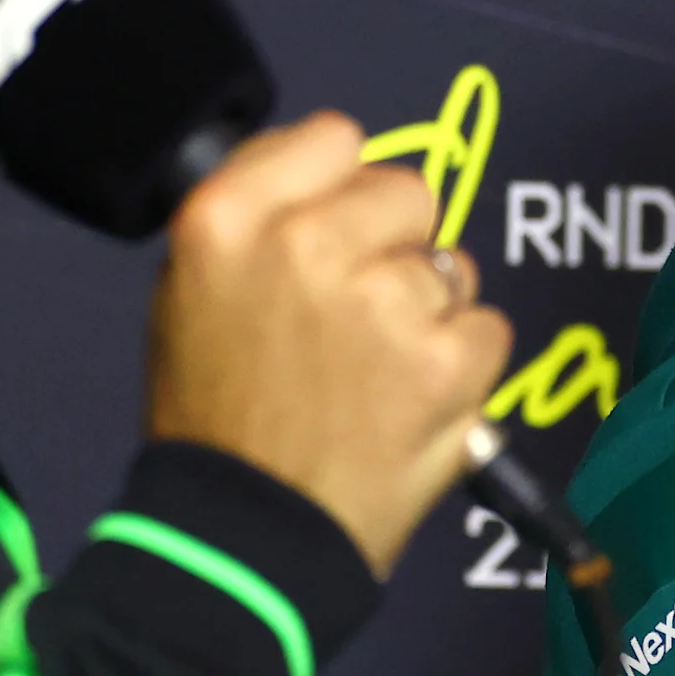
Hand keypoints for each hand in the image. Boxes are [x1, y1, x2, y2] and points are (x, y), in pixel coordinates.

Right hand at [145, 111, 513, 578]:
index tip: (335, 225)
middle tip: (355, 313)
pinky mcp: (445, 360)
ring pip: (451, 266)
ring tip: (374, 374)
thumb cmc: (216, 422)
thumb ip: (258, 219)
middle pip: (408, 192)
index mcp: (228, 219)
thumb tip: (330, 173)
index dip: (341, 184)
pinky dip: (462, 366)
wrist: (245, 539)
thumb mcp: (188, 294)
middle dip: (395, 245)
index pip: (333, 137)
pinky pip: (487, 326)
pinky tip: (410, 403)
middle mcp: (307, 244)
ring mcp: (383, 301)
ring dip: (429, 312)